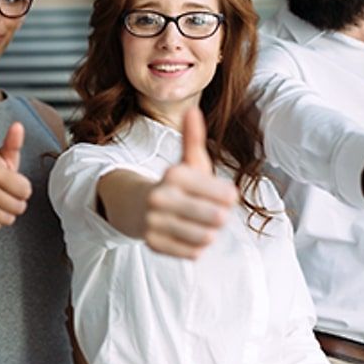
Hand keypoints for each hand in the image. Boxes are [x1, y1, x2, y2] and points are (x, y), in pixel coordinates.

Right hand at [0, 122, 30, 230]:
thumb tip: (18, 126)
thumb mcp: (6, 153)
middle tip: (8, 192)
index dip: (24, 188)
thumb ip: (14, 142)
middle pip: (18, 207)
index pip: (25, 191)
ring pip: (6, 219)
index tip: (15, 182)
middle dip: (17, 202)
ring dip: (7, 212)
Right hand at [142, 108, 237, 258]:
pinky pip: (192, 253)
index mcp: (174, 175)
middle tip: (212, 211)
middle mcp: (160, 198)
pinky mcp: (153, 244)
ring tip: (199, 223)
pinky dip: (194, 246)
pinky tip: (186, 234)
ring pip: (205, 237)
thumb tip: (193, 110)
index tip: (224, 194)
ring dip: (208, 232)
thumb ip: (192, 138)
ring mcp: (154, 223)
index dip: (228, 196)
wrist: (135, 206)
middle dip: (219, 216)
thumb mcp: (185, 161)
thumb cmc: (173, 184)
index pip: (225, 195)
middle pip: (217, 218)